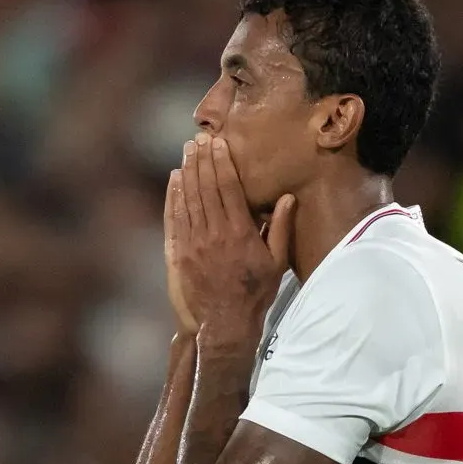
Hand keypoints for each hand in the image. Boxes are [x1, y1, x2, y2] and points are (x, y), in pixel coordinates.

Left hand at [167, 135, 290, 338]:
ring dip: (188, 173)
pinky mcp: (181, 254)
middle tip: (198, 140)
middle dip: (202, 161)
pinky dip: (175, 197)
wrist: (226, 323)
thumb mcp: (276, 262)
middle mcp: (215, 234)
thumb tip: (288, 197)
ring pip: (189, 199)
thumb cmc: (256, 292)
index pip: (228, 188)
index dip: (222, 163)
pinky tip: (175, 181)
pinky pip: (176, 219)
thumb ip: (280, 228)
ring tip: (187, 153)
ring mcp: (195, 244)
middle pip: (205, 188)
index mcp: (240, 232)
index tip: (218, 144)